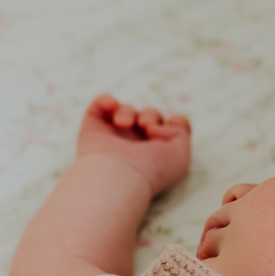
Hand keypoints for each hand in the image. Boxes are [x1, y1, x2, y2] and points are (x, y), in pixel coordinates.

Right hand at [76, 95, 191, 198]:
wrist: (119, 175)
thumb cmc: (153, 168)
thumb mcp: (180, 153)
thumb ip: (181, 131)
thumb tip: (163, 121)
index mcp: (157, 154)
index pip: (168, 130)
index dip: (173, 123)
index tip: (170, 125)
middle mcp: (135, 146)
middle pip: (149, 115)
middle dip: (150, 115)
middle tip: (145, 127)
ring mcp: (113, 138)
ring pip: (126, 110)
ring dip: (127, 112)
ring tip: (124, 124)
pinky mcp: (93, 131)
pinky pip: (99, 105)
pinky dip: (106, 100)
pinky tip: (111, 106)